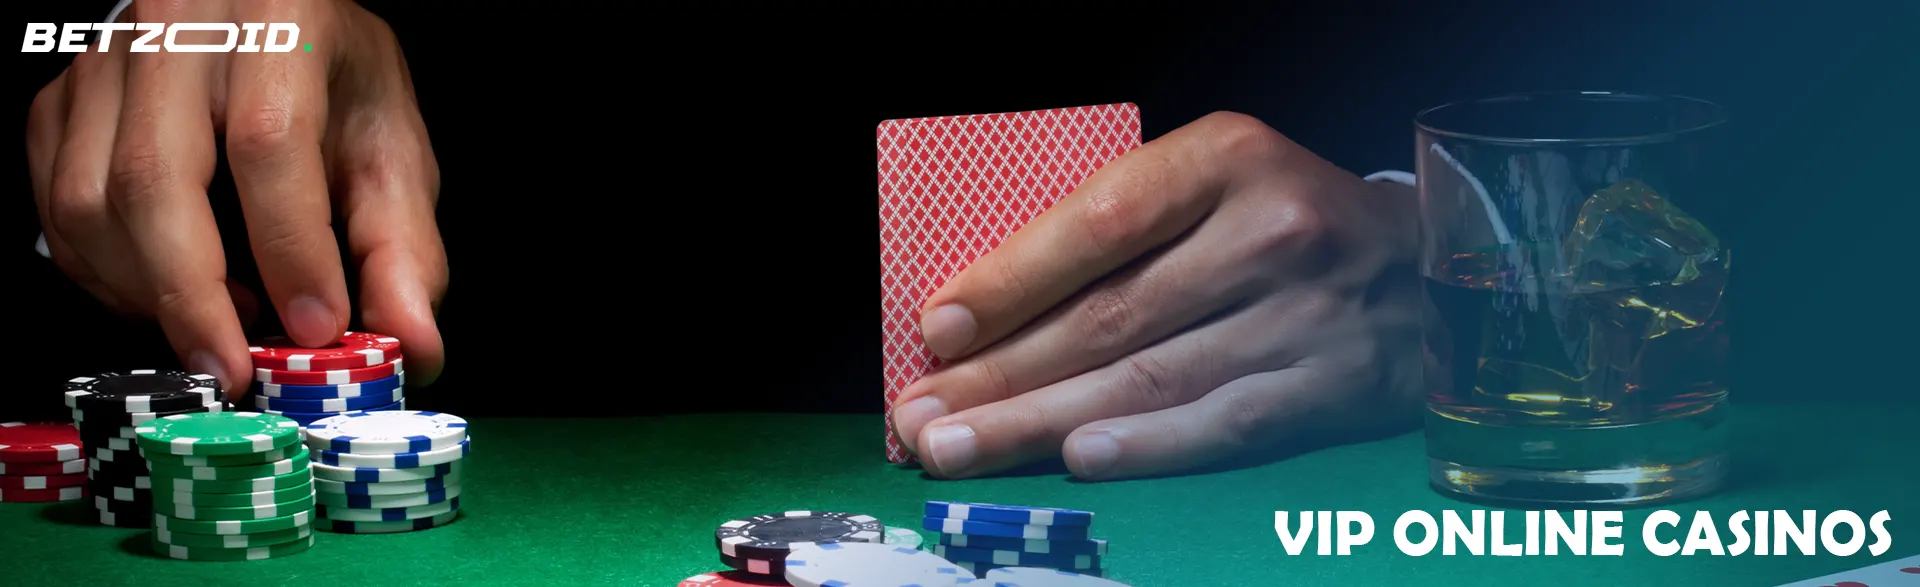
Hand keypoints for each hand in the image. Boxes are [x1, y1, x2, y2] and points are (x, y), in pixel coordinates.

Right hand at [25, 0, 446, 395]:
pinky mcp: (60, 102)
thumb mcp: (389, 150)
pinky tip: (166, 291)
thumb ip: (403, 249)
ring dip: (148, 291)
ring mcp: (104, 63)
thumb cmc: (331, 84)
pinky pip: (58, 210)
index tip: (315, 328)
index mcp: (280, 23)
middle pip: (153, 177)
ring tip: (218, 321)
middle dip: (193, 296)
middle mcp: (179, 30)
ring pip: (89, 202)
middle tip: (234, 369)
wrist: (266, 20)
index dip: (291, 249)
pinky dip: (108, 276)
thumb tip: (414, 345)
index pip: (269, 142)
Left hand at [889, 112, 1431, 480]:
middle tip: (920, 417)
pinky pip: (1220, 423)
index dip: (1012, 280)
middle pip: (1111, 316)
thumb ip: (1121, 231)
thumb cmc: (1287, 222)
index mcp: (1228, 160)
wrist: (1432, 267)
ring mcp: (1306, 315)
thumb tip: (990, 312)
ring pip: (1149, 379)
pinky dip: (1145, 446)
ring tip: (961, 448)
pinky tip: (1077, 458)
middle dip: (1000, 375)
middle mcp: (1271, 233)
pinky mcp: (1332, 386)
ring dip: (1040, 423)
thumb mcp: (1214, 185)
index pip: (1101, 222)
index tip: (939, 328)